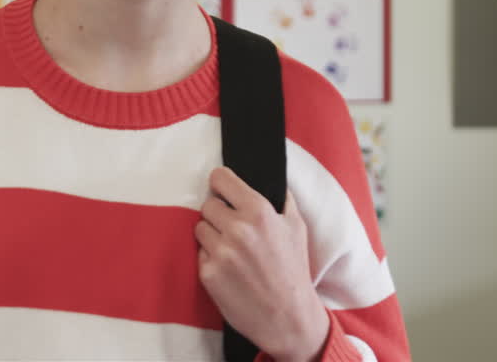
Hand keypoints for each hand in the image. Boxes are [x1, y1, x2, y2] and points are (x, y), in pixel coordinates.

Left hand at [195, 167, 329, 361]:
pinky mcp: (208, 274)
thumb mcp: (297, 228)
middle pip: (207, 204)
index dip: (220, 183)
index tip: (222, 189)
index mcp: (259, 212)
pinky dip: (210, 258)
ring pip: (200, 228)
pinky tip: (229, 269)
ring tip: (232, 250)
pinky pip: (199, 253)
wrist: (288, 318)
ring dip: (212, 235)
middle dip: (218, 214)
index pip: (220, 178)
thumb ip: (281, 199)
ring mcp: (221, 252)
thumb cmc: (294, 271)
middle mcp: (237, 229)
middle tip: (233, 228)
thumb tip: (270, 177)